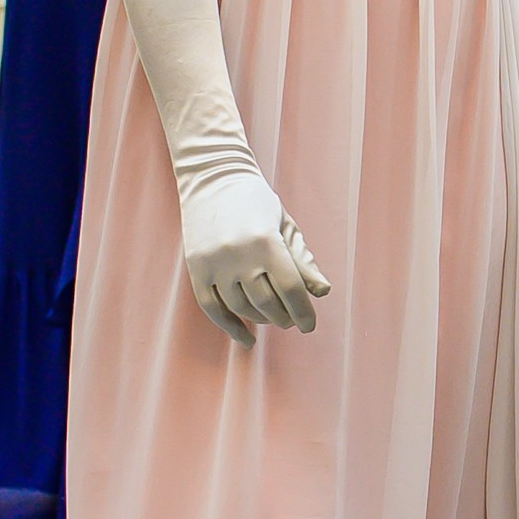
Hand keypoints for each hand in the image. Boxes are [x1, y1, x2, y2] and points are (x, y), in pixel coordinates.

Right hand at [178, 167, 330, 348]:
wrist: (212, 179)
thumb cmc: (257, 202)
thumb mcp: (285, 226)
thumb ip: (303, 260)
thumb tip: (322, 292)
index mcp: (266, 240)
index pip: (291, 288)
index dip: (303, 311)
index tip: (309, 325)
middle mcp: (238, 254)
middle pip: (267, 302)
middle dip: (284, 317)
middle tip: (292, 320)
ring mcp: (214, 263)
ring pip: (241, 308)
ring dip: (261, 320)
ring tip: (273, 319)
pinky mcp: (196, 268)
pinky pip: (212, 308)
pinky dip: (230, 327)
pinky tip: (246, 339)